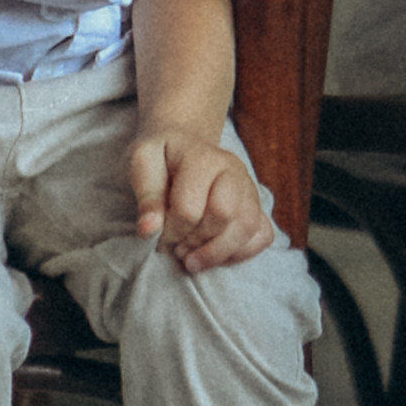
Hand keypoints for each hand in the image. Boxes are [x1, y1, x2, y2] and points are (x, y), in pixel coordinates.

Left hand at [128, 127, 273, 271]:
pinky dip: (241, 253)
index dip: (170, 232)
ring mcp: (250, 188)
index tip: (157, 238)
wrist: (183, 145)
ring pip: (247, 229)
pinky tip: (215, 254)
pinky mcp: (259, 206)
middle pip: (224, 216)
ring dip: (217, 253)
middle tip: (176, 249)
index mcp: (203, 157)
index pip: (189, 208)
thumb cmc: (162, 157)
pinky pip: (262, 236)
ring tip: (192, 259)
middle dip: (195, 242)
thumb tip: (148, 231)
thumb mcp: (143, 163)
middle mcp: (233, 170)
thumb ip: (146, 197)